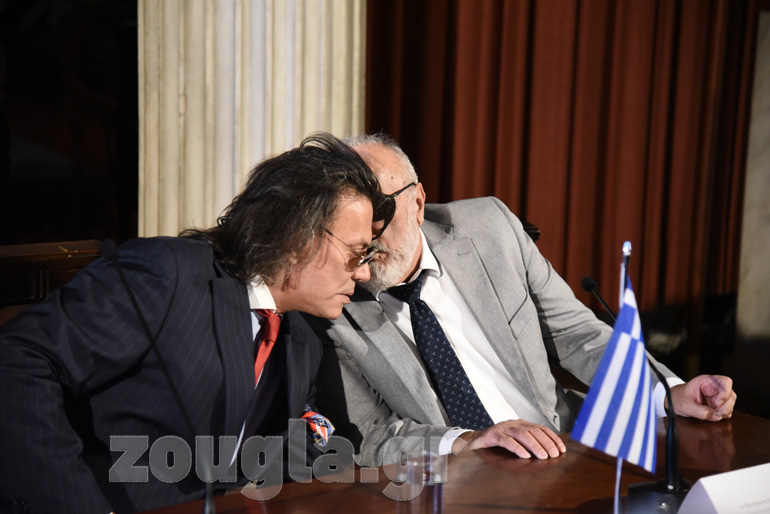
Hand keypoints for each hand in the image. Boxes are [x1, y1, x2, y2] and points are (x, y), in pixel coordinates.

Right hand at [451, 419, 565, 458]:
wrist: (472, 442)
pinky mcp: (491, 435)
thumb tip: (550, 453)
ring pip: (521, 434)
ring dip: (534, 445)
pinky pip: (506, 440)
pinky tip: (525, 455)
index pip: (540, 428)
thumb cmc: (496, 444)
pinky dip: (517, 448)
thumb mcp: (515, 442)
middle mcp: (512, 423)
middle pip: (533, 430)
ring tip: (543, 456)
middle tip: (555, 455)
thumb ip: (529, 444)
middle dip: (546, 442)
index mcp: (520, 424)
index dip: (552, 438)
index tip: (562, 449)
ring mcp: (502, 428)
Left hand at [669, 374, 735, 420]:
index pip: (725, 382)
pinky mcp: (717, 405)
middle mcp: (713, 388)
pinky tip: (713, 416)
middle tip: (716, 412)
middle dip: (726, 406)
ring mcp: (716, 396)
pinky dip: (723, 415)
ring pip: (731, 403)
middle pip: (731, 394)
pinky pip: (727, 410)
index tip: (716, 403)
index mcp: (706, 382)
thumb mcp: (686, 406)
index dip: (725, 393)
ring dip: (725, 411)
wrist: (672, 402)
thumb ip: (701, 411)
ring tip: (712, 414)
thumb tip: (717, 416)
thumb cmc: (677, 399)